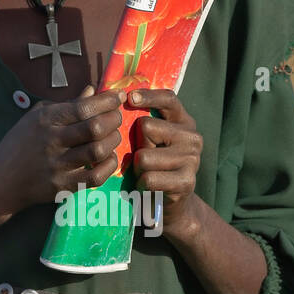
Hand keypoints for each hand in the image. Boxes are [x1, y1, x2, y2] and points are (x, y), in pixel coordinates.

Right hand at [0, 85, 126, 211]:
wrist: (1, 179)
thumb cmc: (20, 143)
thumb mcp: (36, 117)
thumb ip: (66, 105)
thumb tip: (91, 90)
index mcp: (45, 120)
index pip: (83, 107)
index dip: (106, 101)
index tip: (119, 97)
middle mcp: (52, 141)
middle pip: (94, 128)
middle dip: (113, 119)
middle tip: (116, 117)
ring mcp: (57, 165)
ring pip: (97, 151)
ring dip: (113, 140)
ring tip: (113, 135)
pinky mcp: (63, 186)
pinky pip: (95, 177)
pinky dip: (109, 166)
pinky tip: (108, 157)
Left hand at [127, 88, 202, 236]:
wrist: (167, 201)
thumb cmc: (150, 163)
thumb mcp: (146, 138)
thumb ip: (136, 118)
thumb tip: (101, 92)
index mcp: (183, 121)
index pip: (169, 99)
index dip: (149, 96)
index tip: (130, 98)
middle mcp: (192, 137)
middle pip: (147, 126)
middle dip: (136, 143)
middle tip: (141, 156)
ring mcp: (192, 159)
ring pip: (144, 155)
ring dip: (137, 167)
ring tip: (144, 172)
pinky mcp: (187, 181)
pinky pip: (149, 178)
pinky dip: (141, 183)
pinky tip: (147, 186)